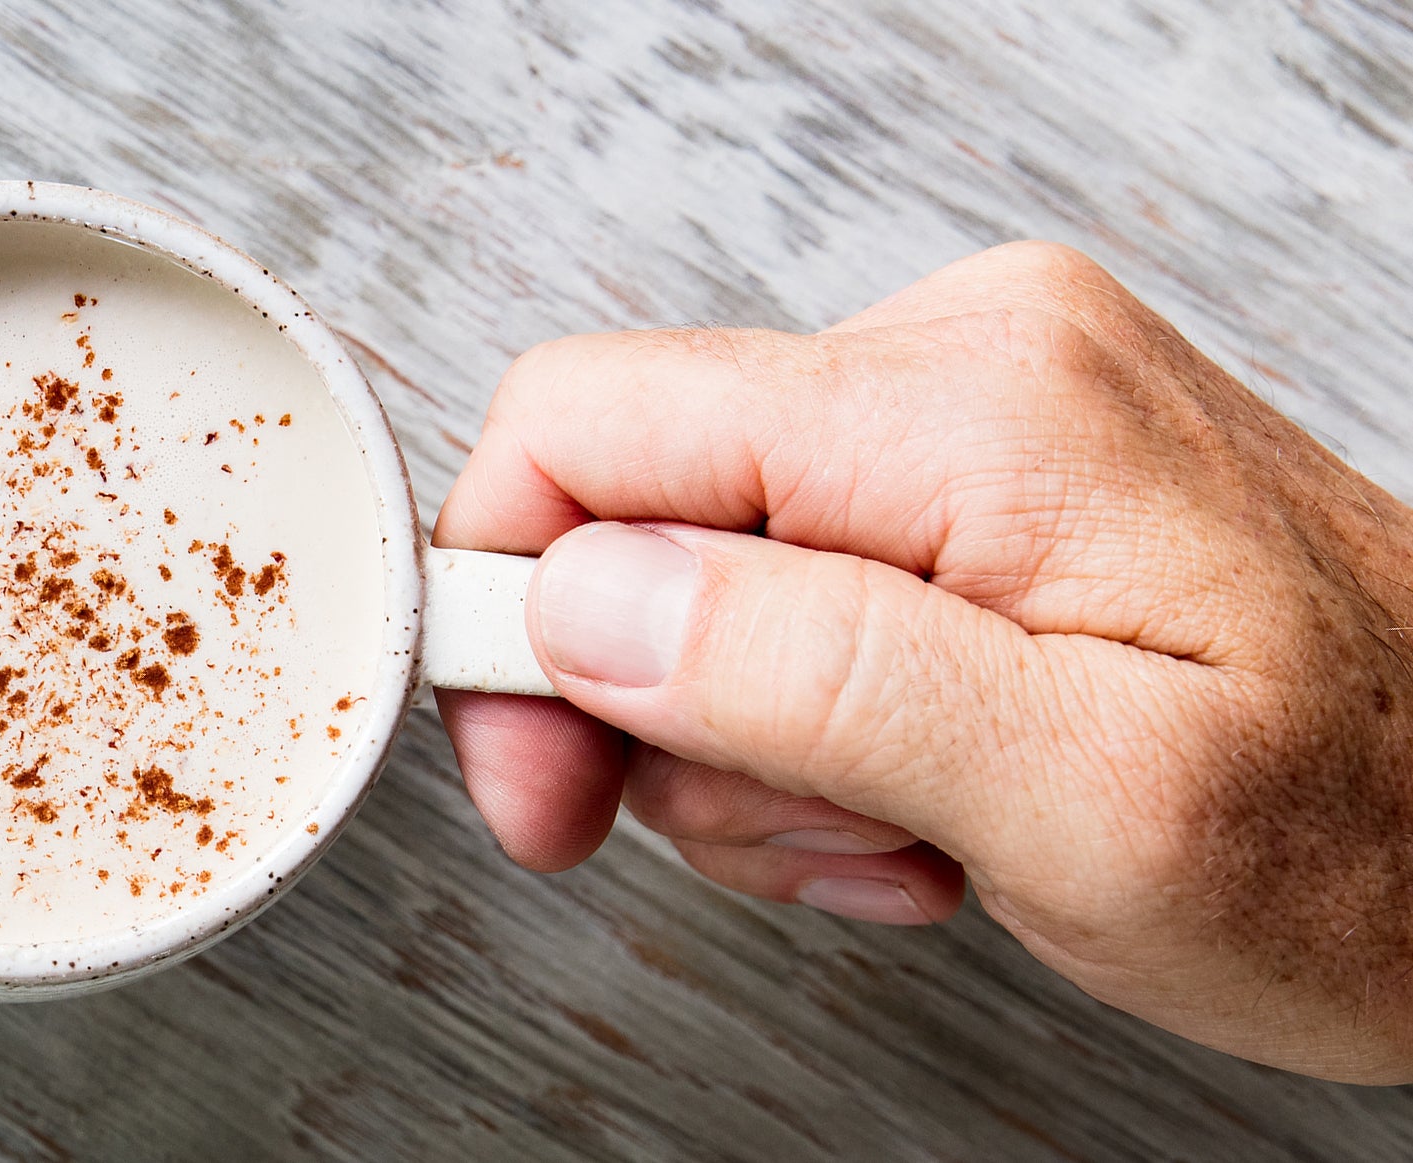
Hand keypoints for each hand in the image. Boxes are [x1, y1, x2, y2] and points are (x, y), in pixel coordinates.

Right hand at [435, 242, 1412, 1082]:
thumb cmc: (1370, 848)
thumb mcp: (1090, 806)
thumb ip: (820, 681)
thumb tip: (575, 600)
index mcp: (971, 407)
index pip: (588, 426)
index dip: (508, 613)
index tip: (543, 781)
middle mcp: (964, 358)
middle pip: (633, 512)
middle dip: (665, 716)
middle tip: (794, 848)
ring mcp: (980, 405)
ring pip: (702, 570)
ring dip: (761, 748)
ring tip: (911, 841)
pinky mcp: (990, 468)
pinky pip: (795, 584)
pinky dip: (827, 723)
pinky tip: (935, 801)